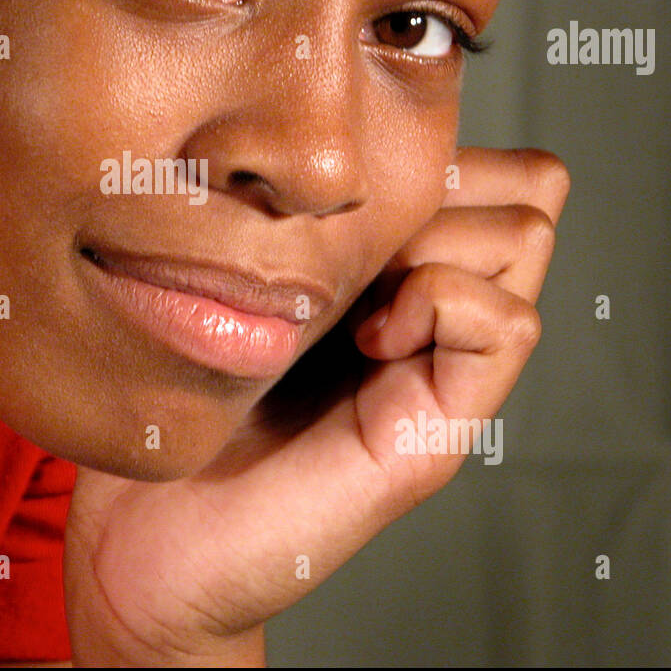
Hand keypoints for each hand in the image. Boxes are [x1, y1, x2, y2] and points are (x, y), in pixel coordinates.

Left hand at [63, 147, 569, 665]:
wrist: (143, 537)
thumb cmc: (174, 398)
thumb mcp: (232, 271)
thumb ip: (295, 214)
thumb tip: (330, 133)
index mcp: (388, 268)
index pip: (481, 159)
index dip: (428, 147)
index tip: (333, 191)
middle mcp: (430, 312)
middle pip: (524, 186)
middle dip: (446, 181)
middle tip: (353, 236)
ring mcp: (442, 370)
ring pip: (526, 234)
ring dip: (440, 234)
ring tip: (354, 290)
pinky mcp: (438, 430)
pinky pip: (510, 323)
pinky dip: (443, 301)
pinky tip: (367, 335)